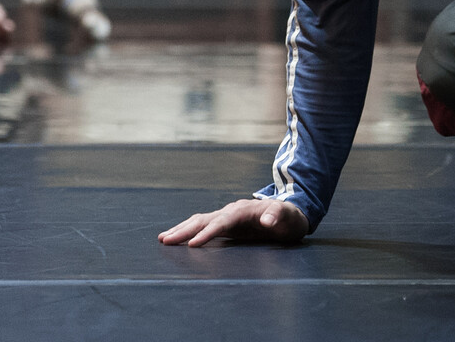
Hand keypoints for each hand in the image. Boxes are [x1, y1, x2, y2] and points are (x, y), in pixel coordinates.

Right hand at [160, 198, 308, 247]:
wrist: (290, 214)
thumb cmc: (289, 218)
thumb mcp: (288, 218)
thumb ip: (278, 216)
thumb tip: (267, 220)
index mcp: (245, 210)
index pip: (223, 222)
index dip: (208, 232)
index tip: (193, 244)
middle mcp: (232, 211)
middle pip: (204, 219)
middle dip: (185, 230)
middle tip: (165, 240)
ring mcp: (228, 216)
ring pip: (200, 221)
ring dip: (182, 229)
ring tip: (163, 239)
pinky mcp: (226, 223)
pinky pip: (204, 225)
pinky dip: (189, 230)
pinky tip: (178, 237)